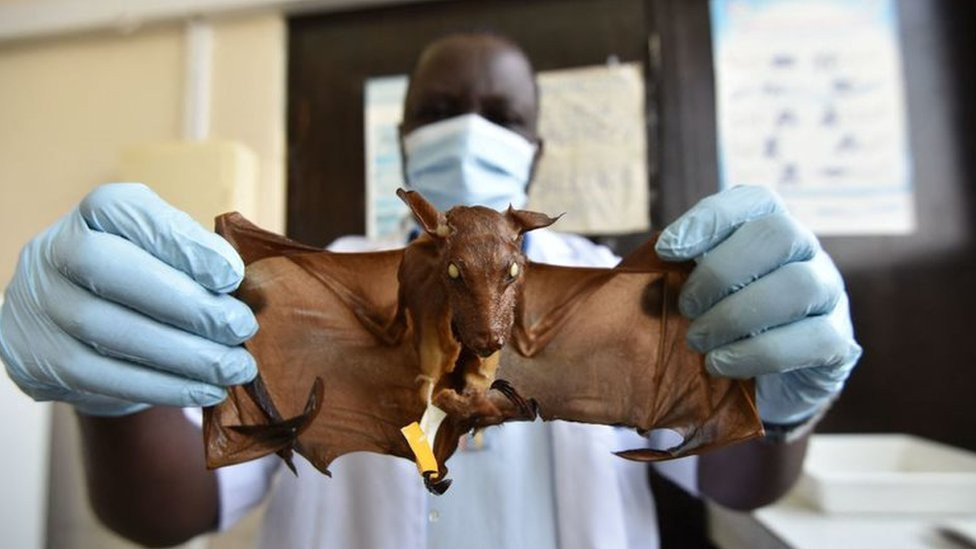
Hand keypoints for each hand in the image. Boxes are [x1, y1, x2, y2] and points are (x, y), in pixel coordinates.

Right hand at [0, 183, 257, 415]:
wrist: (72, 326)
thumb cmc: (142, 279)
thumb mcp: (166, 253)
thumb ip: (200, 260)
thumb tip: (249, 290)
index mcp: (96, 213)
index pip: (128, 212)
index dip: (181, 243)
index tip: (233, 275)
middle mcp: (56, 251)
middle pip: (111, 271)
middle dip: (187, 304)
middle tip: (242, 328)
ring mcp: (43, 306)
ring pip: (108, 331)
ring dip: (184, 355)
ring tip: (235, 367)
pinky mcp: (42, 359)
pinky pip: (104, 376)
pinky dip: (163, 386)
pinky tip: (206, 391)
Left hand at [655, 185, 861, 424]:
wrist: (760, 377)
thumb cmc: (716, 317)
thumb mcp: (692, 288)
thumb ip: (671, 274)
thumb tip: (633, 275)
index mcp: (768, 223)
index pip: (752, 200)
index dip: (709, 220)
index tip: (667, 250)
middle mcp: (806, 250)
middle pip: (779, 235)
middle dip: (722, 271)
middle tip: (686, 306)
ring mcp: (829, 293)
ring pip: (798, 286)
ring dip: (737, 315)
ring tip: (698, 341)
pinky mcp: (837, 341)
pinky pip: (812, 339)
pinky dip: (758, 353)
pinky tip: (721, 364)